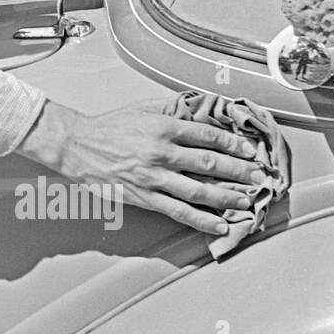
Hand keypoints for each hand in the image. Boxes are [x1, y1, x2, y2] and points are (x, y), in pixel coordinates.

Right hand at [18, 97, 266, 235]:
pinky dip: (202, 220)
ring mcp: (153, 177)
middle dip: (239, 170)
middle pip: (210, 163)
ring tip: (247, 201)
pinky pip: (178, 211)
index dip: (233, 143)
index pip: (207, 135)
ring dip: (227, 196)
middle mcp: (161, 152)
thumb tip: (199, 110)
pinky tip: (220, 224)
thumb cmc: (108, 126)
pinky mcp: (144, 197)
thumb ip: (170, 110)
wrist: (75, 145)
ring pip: (198, 189)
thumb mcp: (141, 109)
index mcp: (163, 127)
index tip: (249, 149)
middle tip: (258, 176)